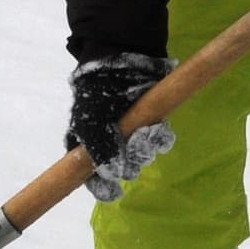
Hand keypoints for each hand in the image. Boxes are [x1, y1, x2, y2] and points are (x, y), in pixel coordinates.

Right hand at [66, 53, 175, 202]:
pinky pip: (160, 141)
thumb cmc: (98, 90)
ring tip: (145, 132)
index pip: (92, 175)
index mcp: (89, 143)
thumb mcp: (90, 120)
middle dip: (131, 161)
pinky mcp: (153, 120)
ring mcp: (133, 131)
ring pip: (144, 155)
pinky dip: (160, 137)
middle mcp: (111, 141)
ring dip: (146, 148)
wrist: (121, 55)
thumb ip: (99, 150)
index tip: (114, 192)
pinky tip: (157, 128)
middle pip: (123, 167)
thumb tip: (113, 175)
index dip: (102, 186)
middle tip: (133, 147)